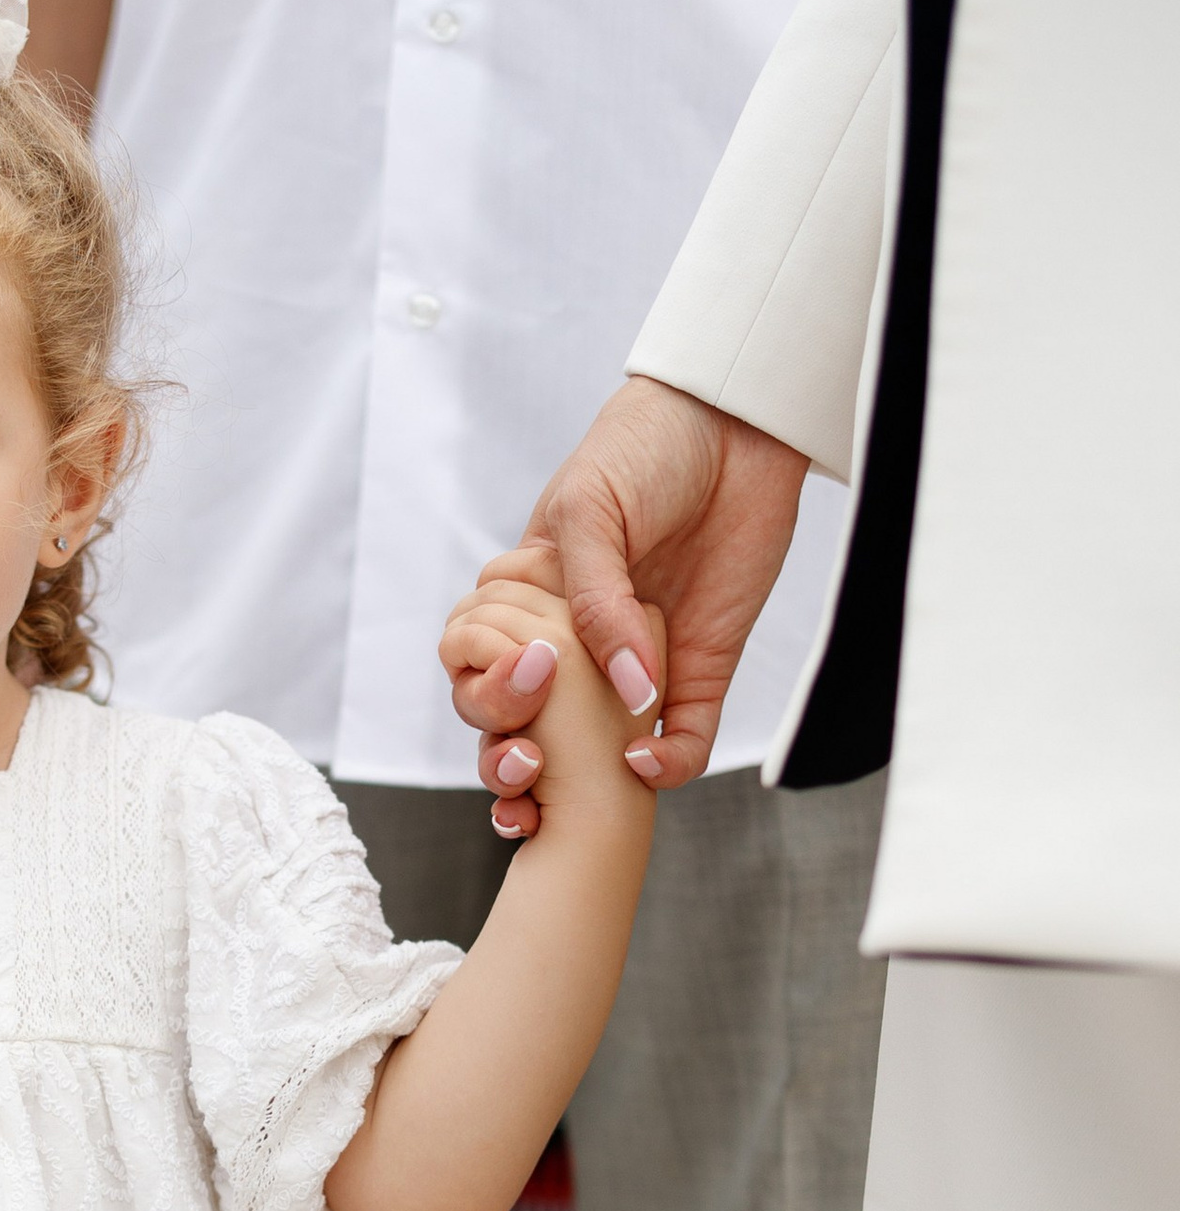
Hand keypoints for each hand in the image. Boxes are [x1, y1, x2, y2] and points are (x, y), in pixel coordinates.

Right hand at [451, 377, 807, 816]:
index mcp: (526, 605)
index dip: (480, 693)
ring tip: (564, 786)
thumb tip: (624, 691)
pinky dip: (664, 766)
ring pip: (589, 756)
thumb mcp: (589, 511)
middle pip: (517, 726)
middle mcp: (571, 648)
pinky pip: (680, 743)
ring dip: (567, 789)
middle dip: (505, 757)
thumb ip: (592, 600)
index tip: (511, 685)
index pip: (477, 669)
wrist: (733, 421)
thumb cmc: (642, 449)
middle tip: (526, 757)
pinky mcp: (697, 676)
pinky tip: (646, 762)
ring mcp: (631, 667)